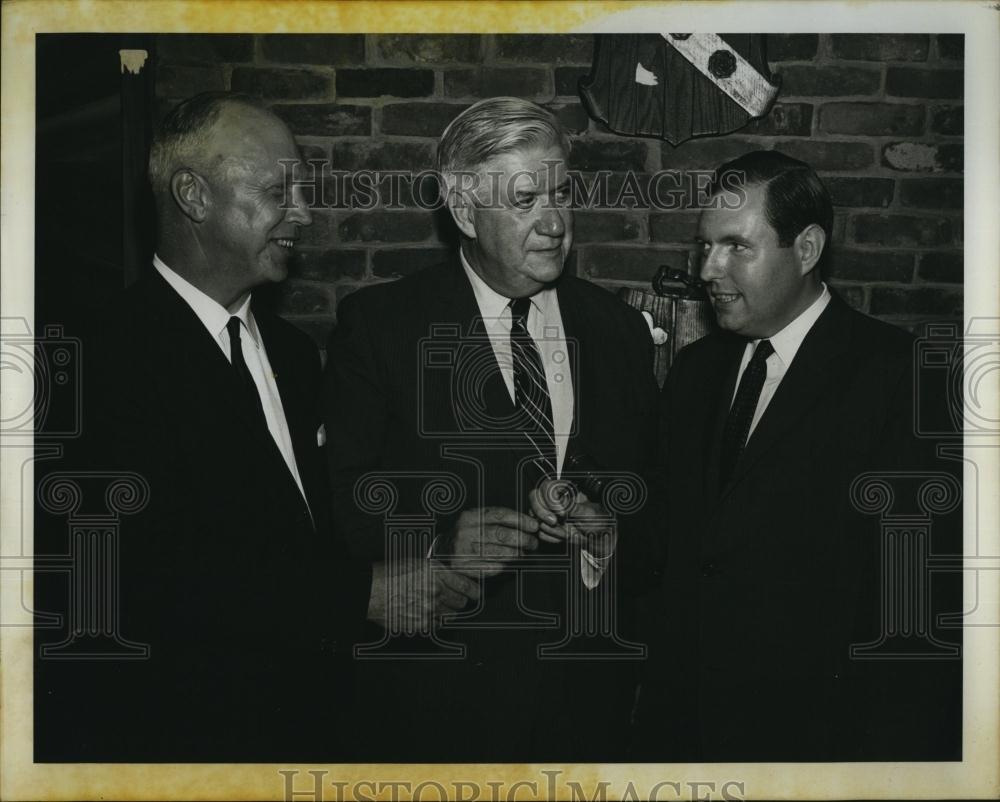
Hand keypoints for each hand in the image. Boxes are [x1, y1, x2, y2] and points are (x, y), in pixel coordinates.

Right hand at [366, 558, 480, 630]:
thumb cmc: (388, 574)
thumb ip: (437, 572)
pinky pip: (437, 625)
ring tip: (436, 606)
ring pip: (451, 615)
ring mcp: (429, 611)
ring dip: (448, 611)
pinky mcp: (420, 625)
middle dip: (459, 600)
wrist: (369, 591)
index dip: (475, 590)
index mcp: (436, 573)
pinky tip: (426, 613)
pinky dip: (435, 621)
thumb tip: (451, 578)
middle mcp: (436, 592)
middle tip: (454, 598)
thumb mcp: (417, 563)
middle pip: (461, 602)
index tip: (476, 593)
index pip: (467, 585)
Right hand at [435, 507, 539, 577]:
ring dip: (516, 554)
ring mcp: (463, 550)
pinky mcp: (463, 567)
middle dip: (522, 539)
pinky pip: (490, 568)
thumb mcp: (476, 520)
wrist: (442, 550)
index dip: (520, 520)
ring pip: (497, 553)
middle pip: (500, 534)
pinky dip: (504, 566)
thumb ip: (497, 519)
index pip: (499, 515)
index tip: (533, 525)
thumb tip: (527, 523)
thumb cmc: (466, 534)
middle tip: (532, 542)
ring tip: (524, 553)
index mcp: (469, 516)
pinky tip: (510, 564)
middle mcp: (465, 532)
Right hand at [529, 479, 617, 558]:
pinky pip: (540, 532)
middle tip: (556, 522)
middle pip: (535, 498)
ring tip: (569, 533)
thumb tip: (559, 500)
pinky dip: (552, 538)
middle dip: (543, 513)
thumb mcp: (589, 513)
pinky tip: (564, 537)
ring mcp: (550, 514)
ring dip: (553, 529)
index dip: (550, 499)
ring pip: (535, 517)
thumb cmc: (600, 523)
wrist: (601, 542)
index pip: (547, 486)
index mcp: (568, 492)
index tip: (561, 513)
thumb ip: (572, 506)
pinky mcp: (548, 528)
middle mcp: (556, 501)